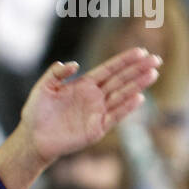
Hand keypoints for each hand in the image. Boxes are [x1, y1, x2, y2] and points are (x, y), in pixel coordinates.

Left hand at [22, 47, 160, 163]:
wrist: (32, 138)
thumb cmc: (36, 112)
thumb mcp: (43, 87)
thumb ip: (56, 73)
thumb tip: (74, 64)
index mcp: (84, 85)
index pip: (109, 70)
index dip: (124, 61)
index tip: (141, 51)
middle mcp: (95, 97)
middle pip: (120, 80)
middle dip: (138, 70)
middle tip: (156, 59)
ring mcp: (97, 112)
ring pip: (121, 95)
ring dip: (137, 85)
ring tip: (153, 74)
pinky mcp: (97, 128)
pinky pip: (114, 115)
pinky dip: (126, 107)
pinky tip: (138, 97)